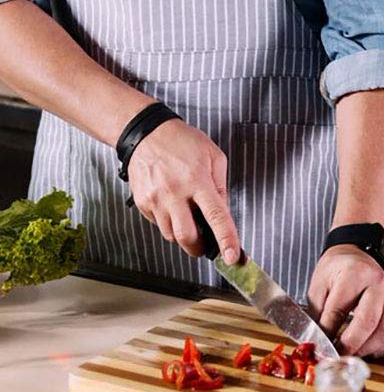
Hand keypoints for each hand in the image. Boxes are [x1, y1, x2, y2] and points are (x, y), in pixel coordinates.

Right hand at [126, 117, 240, 264]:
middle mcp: (175, 193)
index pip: (216, 216)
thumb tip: (224, 211)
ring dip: (184, 235)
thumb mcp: (213, 156)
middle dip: (200, 248)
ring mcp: (156, 200)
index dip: (226, 239)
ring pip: (171, 235)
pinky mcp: (143, 204)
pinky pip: (158, 225)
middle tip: (206, 245)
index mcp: (197, 180)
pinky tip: (173, 206)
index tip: (233, 257)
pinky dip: (170, 223)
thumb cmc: (183, 141)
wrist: (147, 134)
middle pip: (187, 237)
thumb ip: (221, 185)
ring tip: (188, 216)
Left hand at [307, 244, 383, 356]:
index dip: (326, 333)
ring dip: (366, 348)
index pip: (338, 310)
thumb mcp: (319, 283)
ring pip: (383, 330)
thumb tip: (317, 341)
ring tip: (350, 355)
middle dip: (350, 345)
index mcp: (353, 274)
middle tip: (336, 357)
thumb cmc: (337, 268)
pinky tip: (364, 349)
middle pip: (367, 321)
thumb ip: (317, 312)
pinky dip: (378, 345)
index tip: (319, 347)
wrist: (357, 251)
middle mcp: (376, 283)